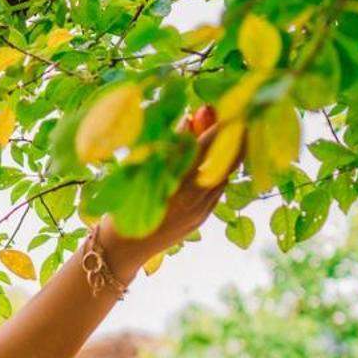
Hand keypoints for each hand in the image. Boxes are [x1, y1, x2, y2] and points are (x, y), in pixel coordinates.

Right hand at [105, 103, 237, 268]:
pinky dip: (216, 168)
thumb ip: (169, 148)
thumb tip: (191, 120)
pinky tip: (210, 156)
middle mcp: (196, 198)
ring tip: (222, 130)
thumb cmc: (122, 206)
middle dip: (234, 136)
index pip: (208, 147)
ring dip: (226, 151)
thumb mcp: (141, 172)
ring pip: (225, 175)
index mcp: (178, 184)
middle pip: (227, 161)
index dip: (221, 125)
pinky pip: (217, 188)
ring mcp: (202, 210)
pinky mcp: (202, 218)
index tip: (229, 107)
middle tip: (236, 115)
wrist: (121, 250)